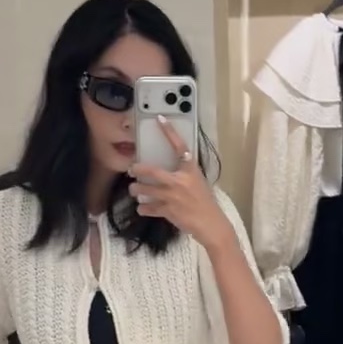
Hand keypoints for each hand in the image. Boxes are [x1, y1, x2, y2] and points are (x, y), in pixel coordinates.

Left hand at [129, 122, 230, 249]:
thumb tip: (171, 168)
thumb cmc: (205, 202)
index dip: (170, 132)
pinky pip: (148, 208)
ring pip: (145, 190)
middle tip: (131, 169)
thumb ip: (185, 173)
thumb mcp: (198, 181)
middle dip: (138, 169)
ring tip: (134, 190)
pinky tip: (142, 207)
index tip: (160, 119)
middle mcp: (180, 181)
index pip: (180, 147)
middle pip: (153, 171)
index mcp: (190, 170)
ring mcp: (172, 197)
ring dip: (136, 190)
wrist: (210, 224)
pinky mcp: (168, 211)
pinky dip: (143, 208)